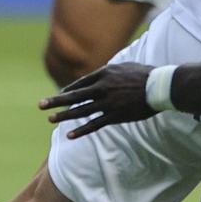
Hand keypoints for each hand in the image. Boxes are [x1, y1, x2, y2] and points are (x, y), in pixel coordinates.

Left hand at [40, 62, 156, 138]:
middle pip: (74, 96)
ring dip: (64, 116)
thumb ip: (110, 71)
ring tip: (50, 119)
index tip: (60, 95)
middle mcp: (101, 88)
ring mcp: (107, 103)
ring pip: (80, 111)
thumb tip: (102, 72)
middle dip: (56, 101)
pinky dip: (81, 130)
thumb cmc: (145, 74)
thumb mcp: (124, 66)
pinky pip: (94, 125)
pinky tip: (69, 135)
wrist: (159, 86)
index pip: (80, 83)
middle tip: (41, 105)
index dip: (68, 90)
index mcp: (103, 74)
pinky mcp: (114, 116)